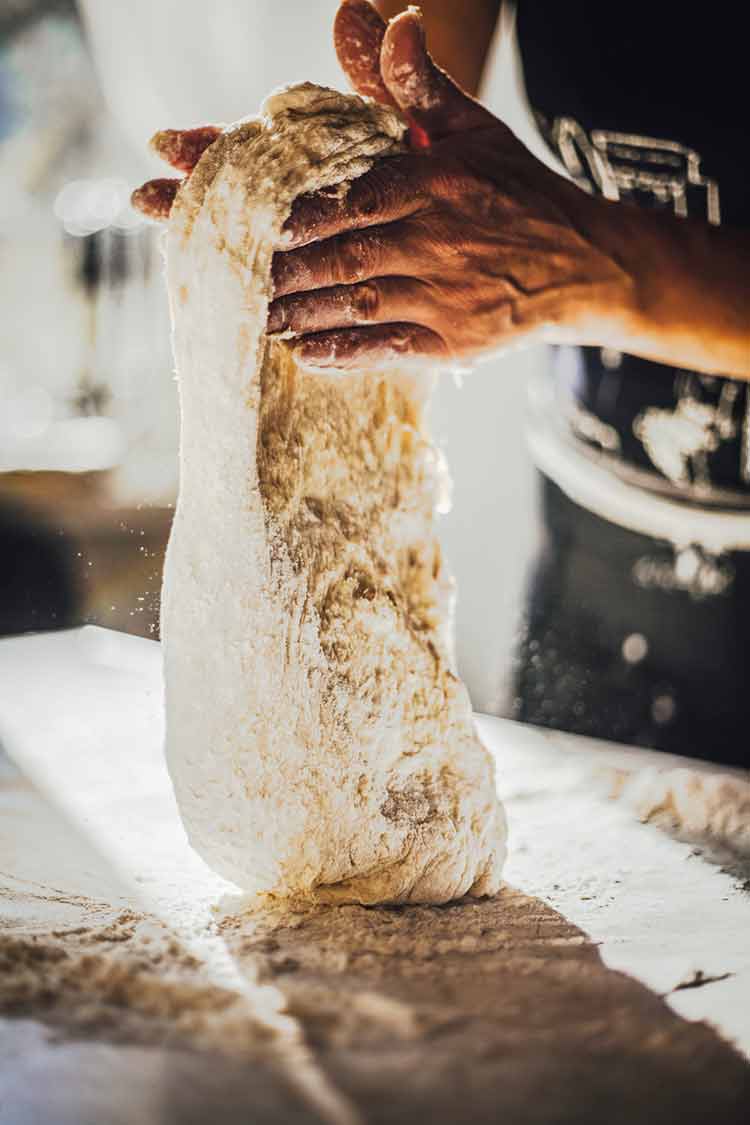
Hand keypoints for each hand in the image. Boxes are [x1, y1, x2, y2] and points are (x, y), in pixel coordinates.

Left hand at [132, 1, 749, 379]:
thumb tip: (364, 14)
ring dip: (294, 310)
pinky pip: (384, 349)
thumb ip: (411, 82)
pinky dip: (340, 353)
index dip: (283, 208)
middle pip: (334, 254)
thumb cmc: (517, 190)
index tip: (235, 213)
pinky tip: (300, 353)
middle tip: (219, 269)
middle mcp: (434, 239)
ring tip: (248, 311)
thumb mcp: (469, 127)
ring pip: (351, 304)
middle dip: (272, 263)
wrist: (585, 263)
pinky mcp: (451, 342)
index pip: (341, 195)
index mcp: (431, 180)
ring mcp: (442, 296)